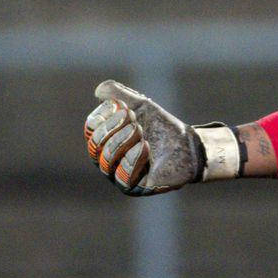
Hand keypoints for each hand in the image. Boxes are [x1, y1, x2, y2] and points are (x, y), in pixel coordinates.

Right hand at [83, 80, 241, 195]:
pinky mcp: (133, 187)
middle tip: (135, 120)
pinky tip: (145, 146)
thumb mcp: (140, 105)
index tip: (124, 107)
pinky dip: (133, 157)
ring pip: (106, 160)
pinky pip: (122, 176)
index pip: (91, 128)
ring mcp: (117, 175)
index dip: (104, 115)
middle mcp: (106, 159)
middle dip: (114, 128)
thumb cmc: (160, 126)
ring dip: (123, 140)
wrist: (186, 144)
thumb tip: (99, 90)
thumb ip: (120, 94)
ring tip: (141, 131)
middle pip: (95, 144)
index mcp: (104, 139)